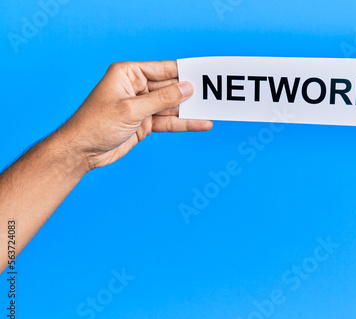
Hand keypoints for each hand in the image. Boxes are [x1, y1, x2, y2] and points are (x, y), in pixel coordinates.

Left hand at [57, 60, 212, 170]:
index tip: (203, 73)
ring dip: (189, 110)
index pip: (162, 69)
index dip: (183, 72)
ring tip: (212, 110)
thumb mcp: (132, 109)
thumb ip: (162, 99)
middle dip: (189, 93)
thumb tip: (186, 88)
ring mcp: (142, 106)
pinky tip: (200, 123)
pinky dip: (183, 123)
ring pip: (171, 107)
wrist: (82, 151)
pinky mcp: (145, 123)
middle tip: (212, 95)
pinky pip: (169, 121)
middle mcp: (136, 87)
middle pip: (169, 88)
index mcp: (128, 74)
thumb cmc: (95, 124)